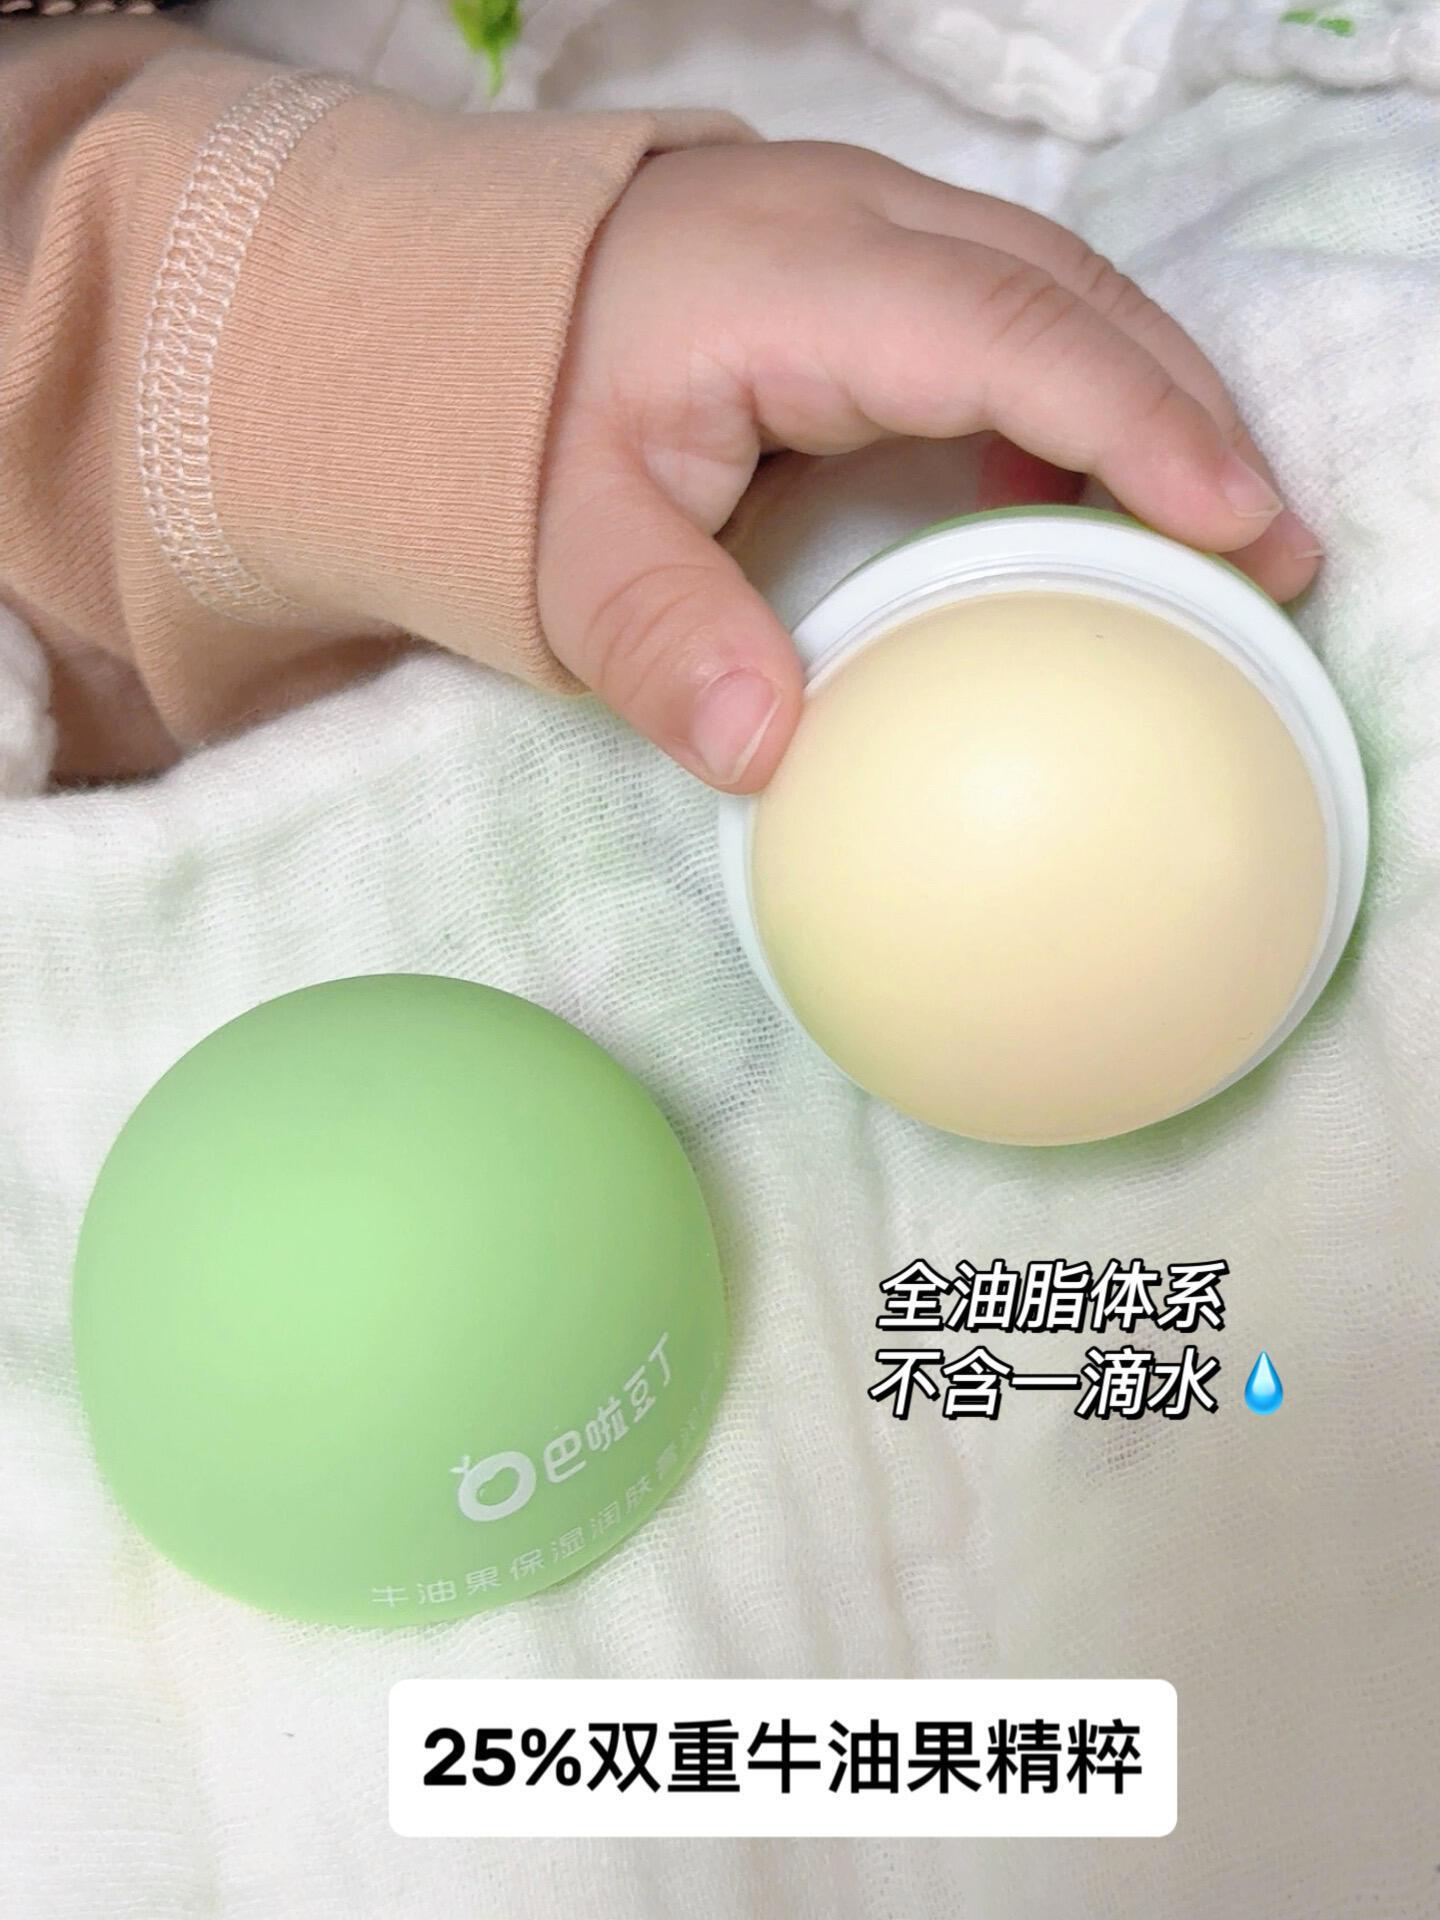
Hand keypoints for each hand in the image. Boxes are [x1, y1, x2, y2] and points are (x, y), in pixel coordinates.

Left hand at [537, 141, 1319, 791]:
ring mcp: (870, 228)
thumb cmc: (509, 417)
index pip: (1008, 334)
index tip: (1235, 523)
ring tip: (1218, 530)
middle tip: (1272, 554)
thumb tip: (768, 751)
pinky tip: (1089, 487)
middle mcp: (853, 226)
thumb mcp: (557, 543)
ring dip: (1153, 400)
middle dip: (1189, 419)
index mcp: (791, 285)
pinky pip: (1018, 306)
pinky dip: (1084, 391)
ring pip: (1063, 290)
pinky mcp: (872, 260)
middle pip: (1072, 298)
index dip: (1137, 423)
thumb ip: (657, 638)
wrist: (454, 314)